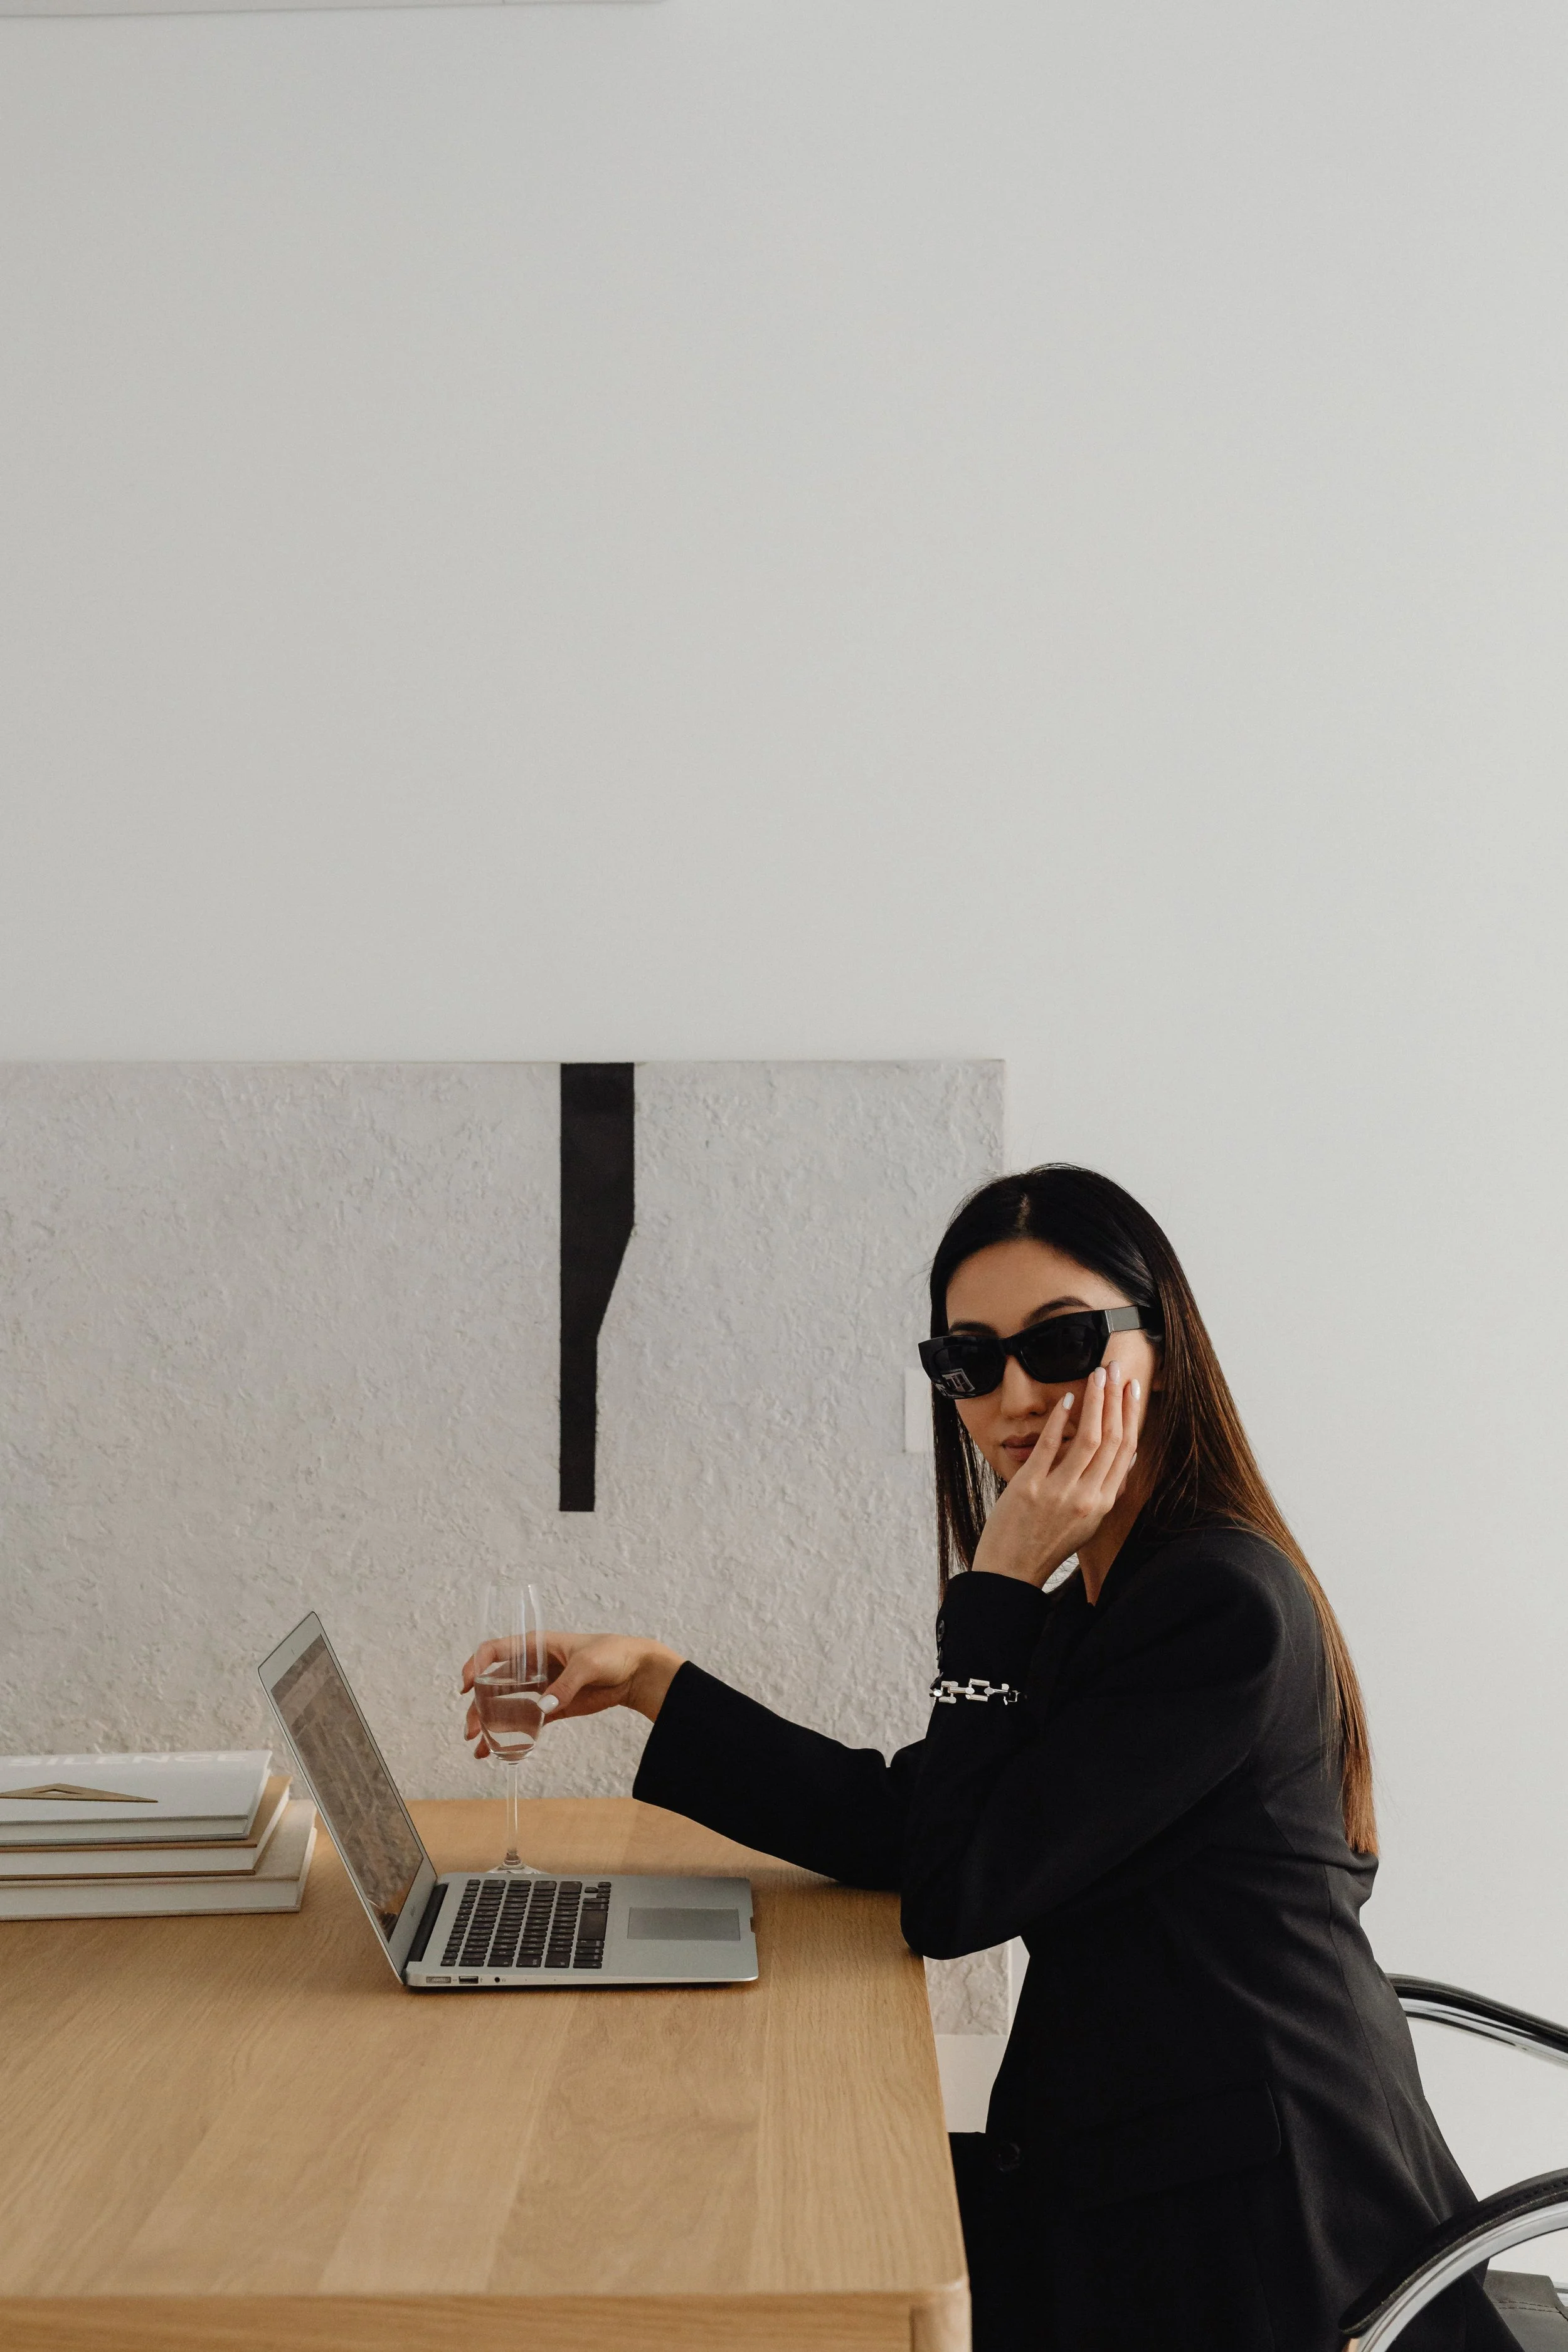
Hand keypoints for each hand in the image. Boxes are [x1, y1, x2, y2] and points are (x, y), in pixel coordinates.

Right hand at [459, 1631, 683, 1757]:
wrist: (637, 1672)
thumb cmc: (613, 1654)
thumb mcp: (589, 1663)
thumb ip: (566, 1685)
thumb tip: (544, 1706)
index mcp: (536, 1646)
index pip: (496, 1651)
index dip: (476, 1665)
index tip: (466, 1685)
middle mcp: (533, 1667)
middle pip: (495, 1685)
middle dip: (478, 1707)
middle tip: (470, 1731)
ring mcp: (542, 1688)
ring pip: (507, 1707)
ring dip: (491, 1726)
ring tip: (480, 1749)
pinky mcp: (554, 1707)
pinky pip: (529, 1722)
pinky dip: (515, 1736)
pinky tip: (502, 1752)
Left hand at [970, 1361, 1142, 1587]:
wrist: (1012, 1569)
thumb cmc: (1048, 1542)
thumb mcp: (1089, 1521)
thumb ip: (1108, 1489)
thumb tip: (1131, 1458)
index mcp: (1103, 1503)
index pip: (1126, 1452)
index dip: (1132, 1417)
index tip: (1134, 1390)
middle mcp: (1087, 1497)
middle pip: (1111, 1439)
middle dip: (1116, 1400)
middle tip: (1117, 1369)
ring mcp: (1058, 1492)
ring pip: (1087, 1439)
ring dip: (1095, 1402)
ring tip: (1097, 1375)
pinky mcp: (1029, 1488)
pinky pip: (1049, 1447)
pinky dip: (1059, 1421)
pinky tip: (1067, 1400)